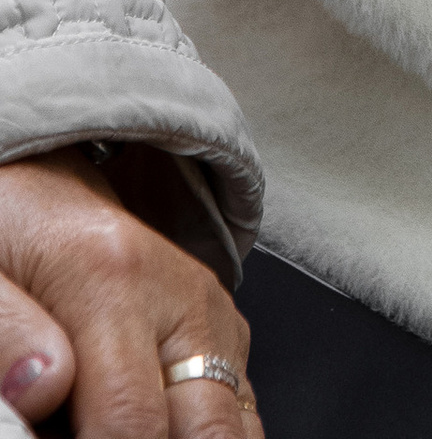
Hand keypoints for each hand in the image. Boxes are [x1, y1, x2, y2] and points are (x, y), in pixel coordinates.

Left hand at [0, 154, 252, 433]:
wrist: (44, 190)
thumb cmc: (9, 236)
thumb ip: (7, 334)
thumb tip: (41, 389)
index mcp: (113, 280)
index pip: (131, 421)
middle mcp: (182, 296)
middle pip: (207, 428)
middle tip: (98, 436)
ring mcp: (211, 313)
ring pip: (236, 422)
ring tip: (115, 427)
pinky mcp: (223, 330)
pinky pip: (237, 407)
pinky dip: (203, 432)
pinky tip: (155, 428)